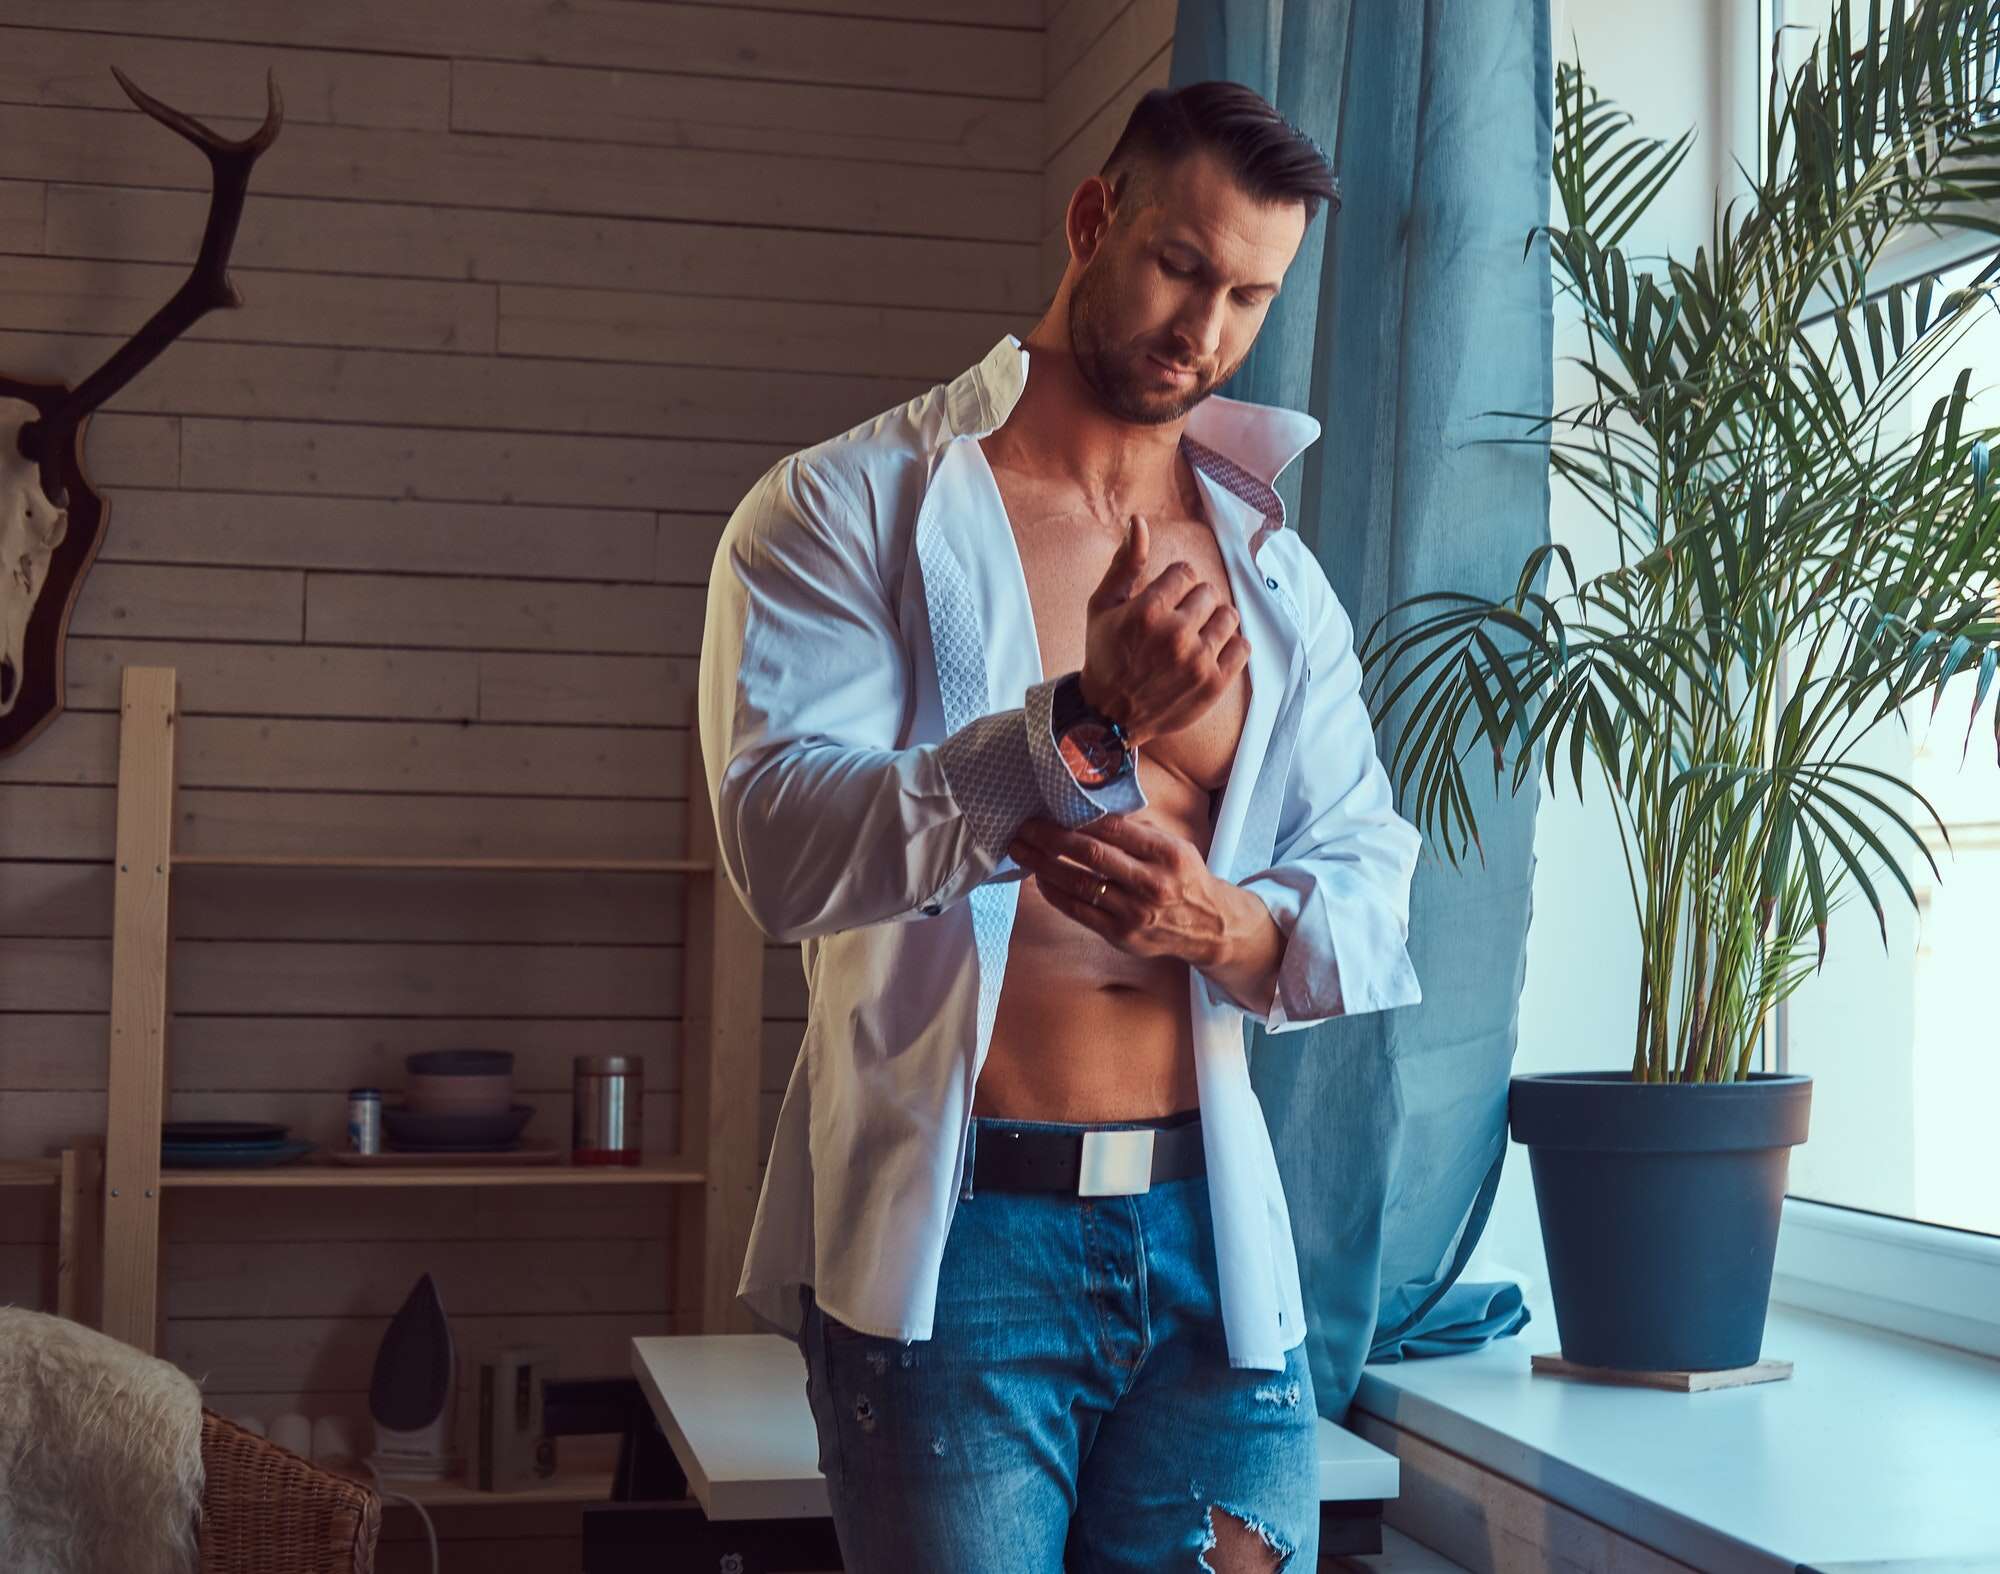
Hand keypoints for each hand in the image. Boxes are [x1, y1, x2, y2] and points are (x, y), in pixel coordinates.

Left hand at [1006, 813, 1239, 967]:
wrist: (1206, 926)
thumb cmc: (1183, 878)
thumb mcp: (1173, 846)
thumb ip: (1137, 830)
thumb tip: (1092, 809)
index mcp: (1166, 853)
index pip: (1114, 828)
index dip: (1077, 817)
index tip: (1049, 810)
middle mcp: (1152, 883)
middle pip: (1092, 854)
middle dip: (1051, 838)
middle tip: (1025, 827)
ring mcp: (1135, 912)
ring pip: (1079, 883)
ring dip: (1044, 865)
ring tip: (1022, 851)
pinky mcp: (1121, 934)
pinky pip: (1078, 910)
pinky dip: (1054, 892)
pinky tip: (1040, 878)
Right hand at [1079, 515, 1248, 748]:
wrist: (1108, 716)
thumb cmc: (1104, 656)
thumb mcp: (1102, 607)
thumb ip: (1124, 563)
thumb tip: (1139, 521)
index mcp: (1147, 611)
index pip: (1185, 572)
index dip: (1174, 584)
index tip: (1164, 600)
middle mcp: (1175, 635)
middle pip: (1209, 591)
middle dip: (1194, 602)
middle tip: (1177, 621)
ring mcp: (1197, 661)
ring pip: (1228, 616)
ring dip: (1214, 621)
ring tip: (1195, 635)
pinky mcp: (1213, 684)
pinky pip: (1243, 647)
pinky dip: (1231, 646)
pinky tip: (1211, 651)